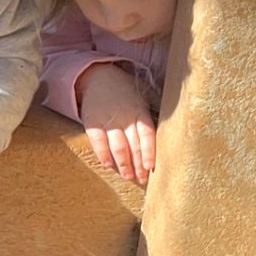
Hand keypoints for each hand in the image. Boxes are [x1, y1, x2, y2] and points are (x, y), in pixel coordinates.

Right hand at [76, 63, 155, 185]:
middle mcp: (125, 116)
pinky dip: (103, 154)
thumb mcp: (141, 101)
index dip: (149, 152)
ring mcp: (108, 119)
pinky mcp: (92, 121)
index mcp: (140, 111)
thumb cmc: (124, 93)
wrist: (97, 76)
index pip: (147, 135)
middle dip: (138, 164)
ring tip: (128, 176)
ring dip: (124, 164)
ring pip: (118, 146)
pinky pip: (98, 141)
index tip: (151, 167)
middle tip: (141, 179)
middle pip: (134, 144)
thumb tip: (163, 143)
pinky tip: (108, 165)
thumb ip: (147, 120)